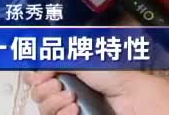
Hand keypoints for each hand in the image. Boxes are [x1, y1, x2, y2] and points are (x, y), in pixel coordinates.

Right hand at [26, 71, 168, 114]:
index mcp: (65, 72)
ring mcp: (70, 109)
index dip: (35, 77)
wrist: (132, 97)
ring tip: (71, 99)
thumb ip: (58, 60)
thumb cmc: (112, 74)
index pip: (37, 77)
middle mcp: (64, 90)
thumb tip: (37, 65)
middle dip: (44, 90)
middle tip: (58, 86)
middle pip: (37, 95)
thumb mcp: (83, 60)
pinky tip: (74, 109)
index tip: (42, 74)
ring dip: (53, 103)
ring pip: (44, 110)